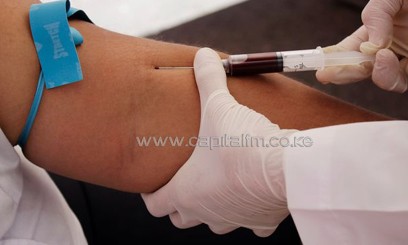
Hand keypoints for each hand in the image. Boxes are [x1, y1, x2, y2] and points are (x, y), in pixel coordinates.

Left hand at [141, 48, 297, 236]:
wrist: (283, 167)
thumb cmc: (240, 143)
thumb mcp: (218, 105)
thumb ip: (208, 78)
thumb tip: (203, 53)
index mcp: (185, 192)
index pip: (155, 205)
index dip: (150, 195)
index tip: (152, 184)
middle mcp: (206, 213)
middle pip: (181, 219)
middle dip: (180, 204)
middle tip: (186, 182)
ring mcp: (234, 220)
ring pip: (215, 224)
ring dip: (214, 208)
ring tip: (219, 186)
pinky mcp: (261, 220)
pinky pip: (252, 224)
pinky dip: (251, 213)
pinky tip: (255, 195)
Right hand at [316, 0, 407, 92]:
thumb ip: (375, 16)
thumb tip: (367, 48)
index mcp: (374, 33)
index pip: (346, 52)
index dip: (330, 61)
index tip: (319, 69)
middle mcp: (387, 50)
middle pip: (359, 70)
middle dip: (343, 73)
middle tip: (327, 74)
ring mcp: (402, 62)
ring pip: (382, 81)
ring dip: (371, 74)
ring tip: (377, 58)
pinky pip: (400, 82)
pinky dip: (389, 76)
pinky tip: (385, 59)